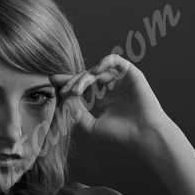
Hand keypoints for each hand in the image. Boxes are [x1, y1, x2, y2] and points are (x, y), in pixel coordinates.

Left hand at [49, 54, 171, 151]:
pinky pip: (115, 60)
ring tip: (77, 90)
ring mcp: (119, 80)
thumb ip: (77, 113)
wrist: (142, 134)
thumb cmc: (120, 134)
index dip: (67, 83)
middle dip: (71, 81)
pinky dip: (103, 62)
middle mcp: (110, 87)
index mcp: (101, 98)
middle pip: (85, 76)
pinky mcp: (130, 73)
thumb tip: (65, 97)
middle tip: (62, 89)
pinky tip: (94, 72)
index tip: (51, 82)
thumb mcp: (91, 125)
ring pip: (96, 70)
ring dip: (84, 79)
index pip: (81, 86)